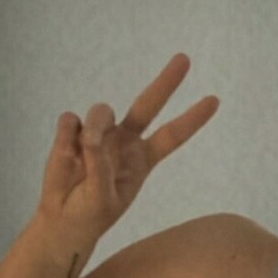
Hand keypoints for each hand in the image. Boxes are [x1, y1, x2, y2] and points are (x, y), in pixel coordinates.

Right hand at [38, 53, 219, 248]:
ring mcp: (99, 132)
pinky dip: (66, 139)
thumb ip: (102, 167)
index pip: (172, 135)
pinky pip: (70, 121)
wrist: (62, 219)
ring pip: (101, 111)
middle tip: (185, 58)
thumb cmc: (91, 212)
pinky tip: (65, 156)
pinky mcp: (71, 130)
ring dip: (93, 130)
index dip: (192, 119)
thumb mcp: (104, 198)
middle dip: (166, 82)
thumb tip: (91, 136)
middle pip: (148, 104)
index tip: (214, 101)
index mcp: (143, 159)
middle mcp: (124, 140)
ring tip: (82, 156)